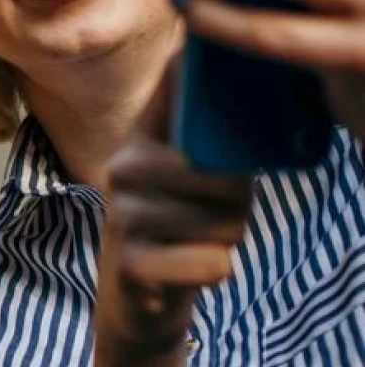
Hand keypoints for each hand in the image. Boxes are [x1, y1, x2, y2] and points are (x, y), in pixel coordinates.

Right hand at [85, 63, 254, 366]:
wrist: (137, 298)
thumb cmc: (179, 225)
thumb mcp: (193, 169)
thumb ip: (213, 128)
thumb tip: (245, 70)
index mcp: (142, 136)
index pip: (175, 85)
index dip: (199, 72)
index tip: (216, 68)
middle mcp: (123, 167)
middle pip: (216, 168)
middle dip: (235, 198)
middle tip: (219, 212)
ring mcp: (122, 216)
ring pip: (220, 220)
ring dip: (226, 237)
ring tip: (200, 239)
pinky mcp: (130, 264)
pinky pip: (210, 262)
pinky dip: (216, 269)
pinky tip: (193, 267)